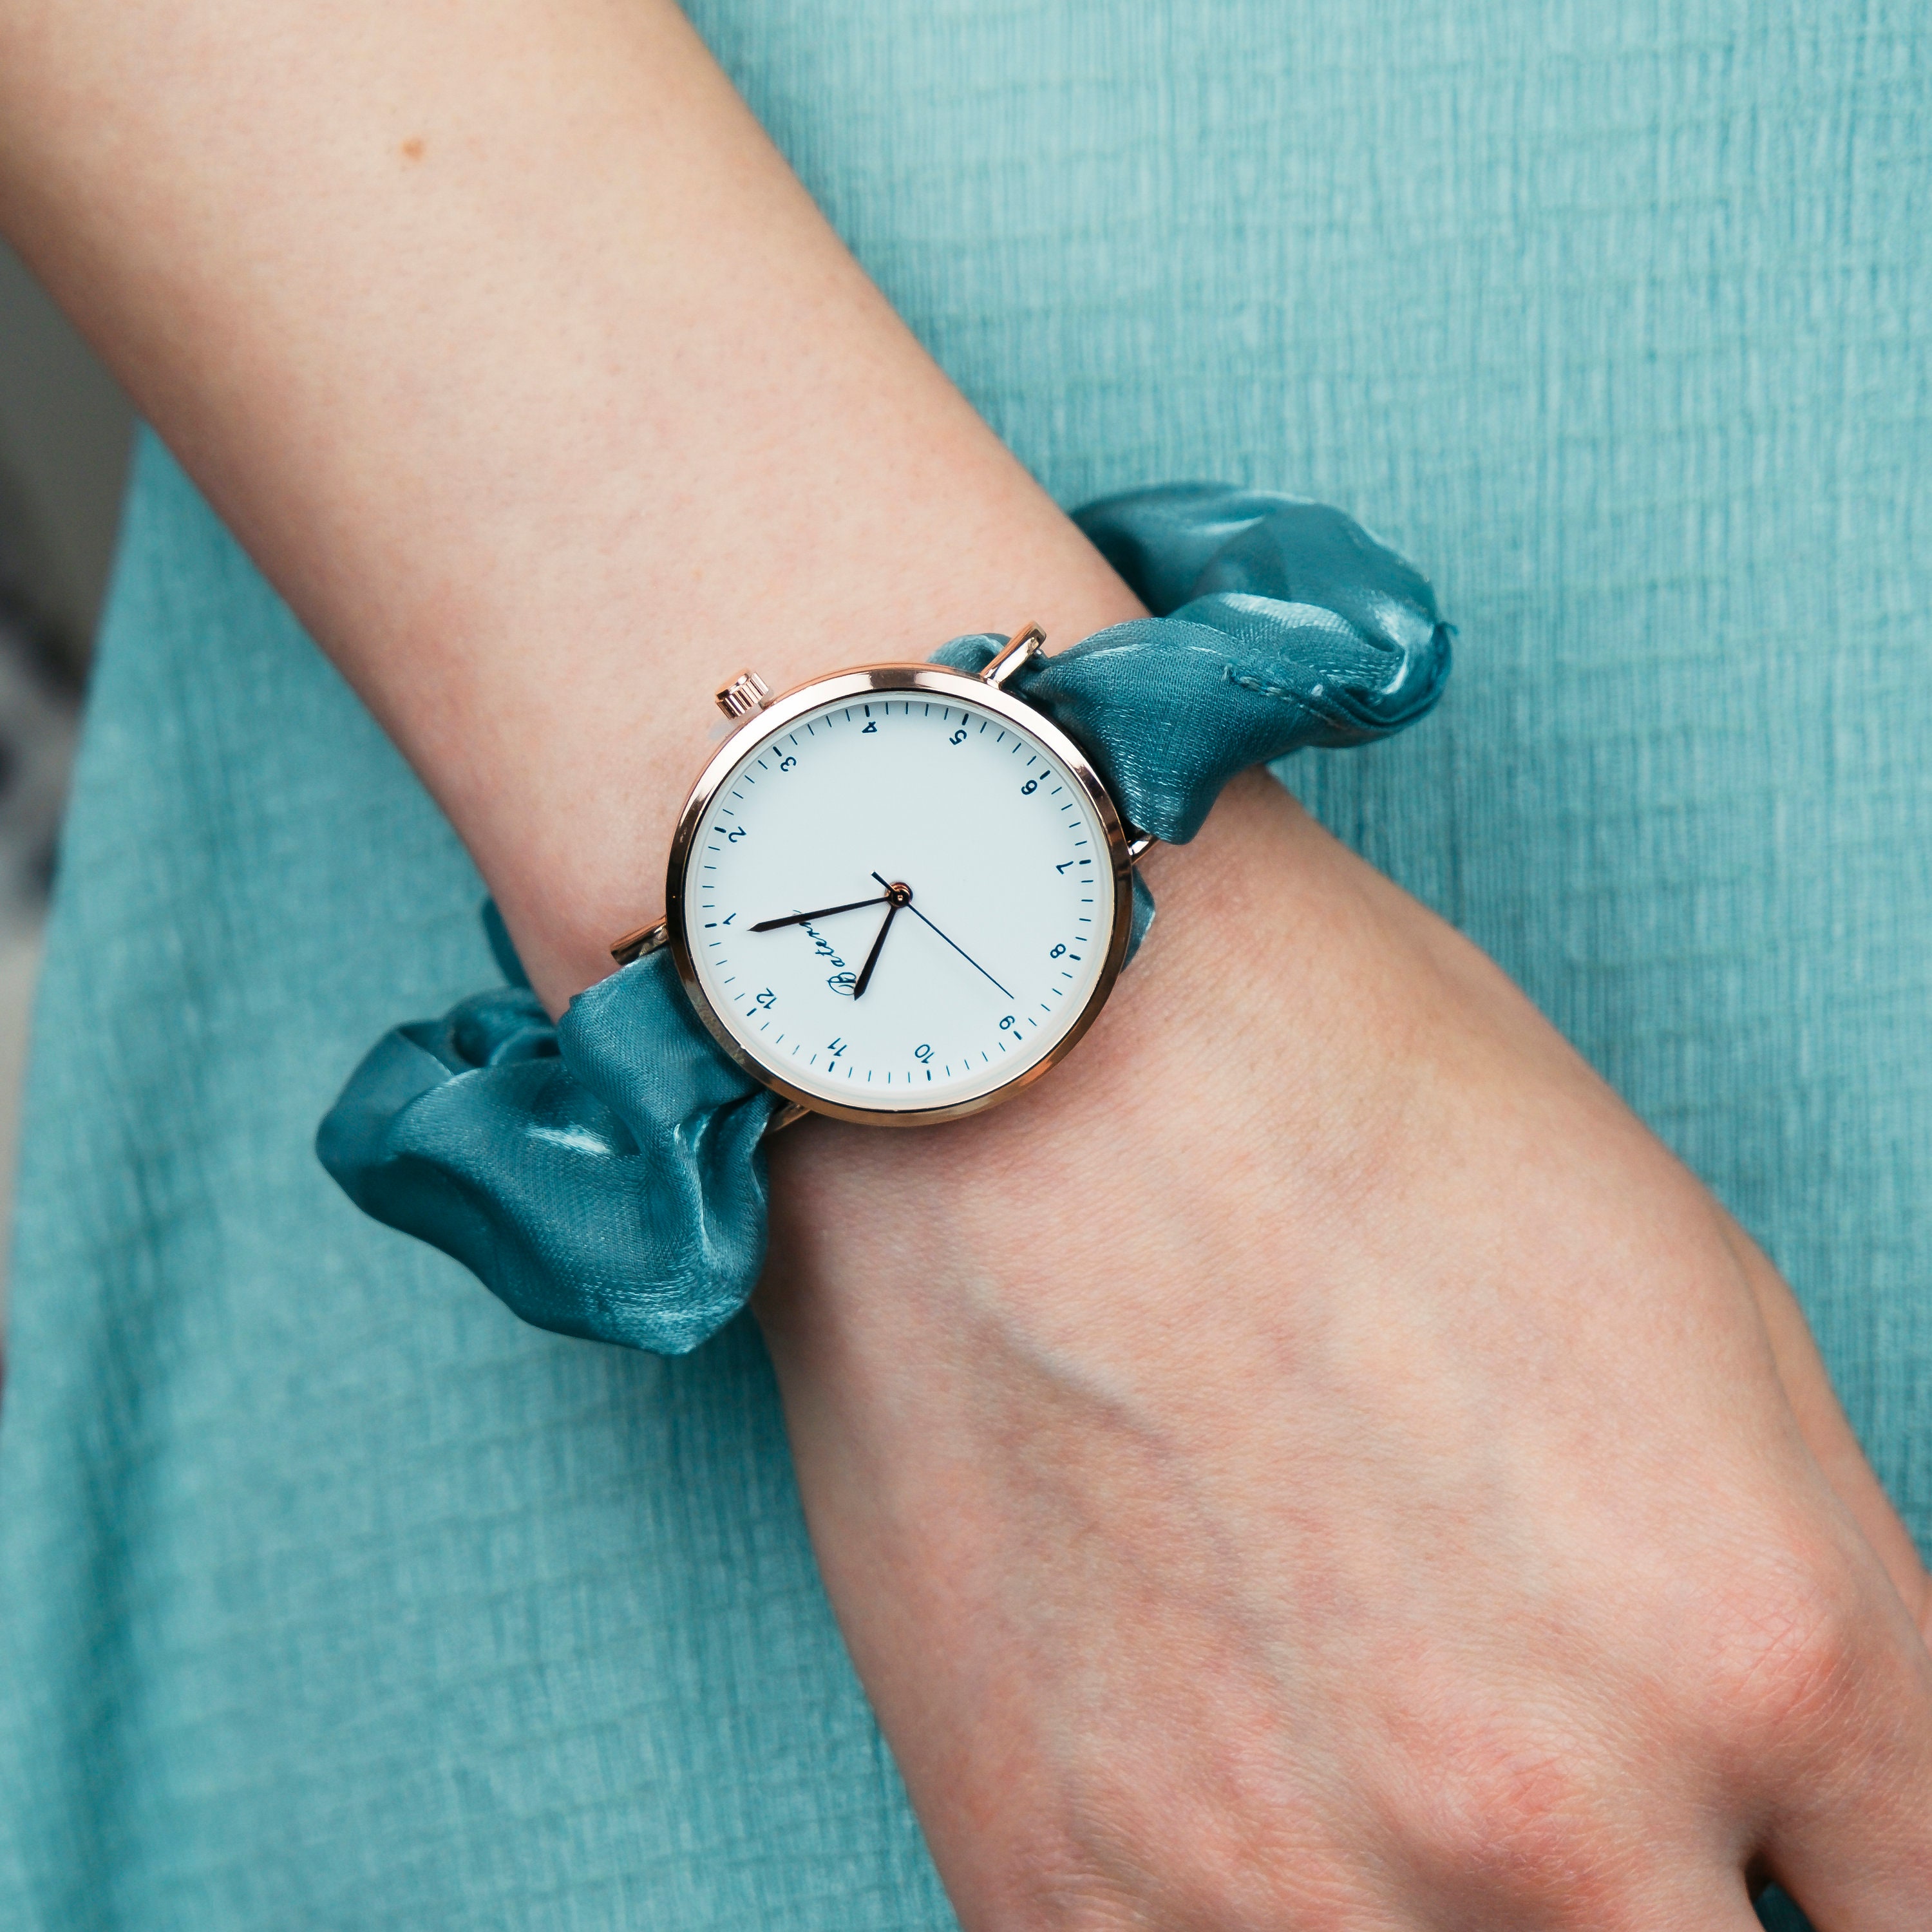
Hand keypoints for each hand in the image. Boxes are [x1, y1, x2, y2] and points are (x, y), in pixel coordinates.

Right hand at [762, 774, 1931, 1928]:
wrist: (1010, 1047)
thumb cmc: (1333, 1092)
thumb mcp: (1690, 1304)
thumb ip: (1795, 1612)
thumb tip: (1792, 1811)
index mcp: (1757, 1645)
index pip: (1916, 1927)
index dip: (1848, 1897)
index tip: (1767, 1863)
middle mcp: (1550, 1813)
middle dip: (1635, 1892)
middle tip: (1526, 1766)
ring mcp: (1287, 1878)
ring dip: (1431, 1907)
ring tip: (1334, 1722)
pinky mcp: (1056, 1884)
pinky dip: (1236, 1904)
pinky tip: (1204, 1757)